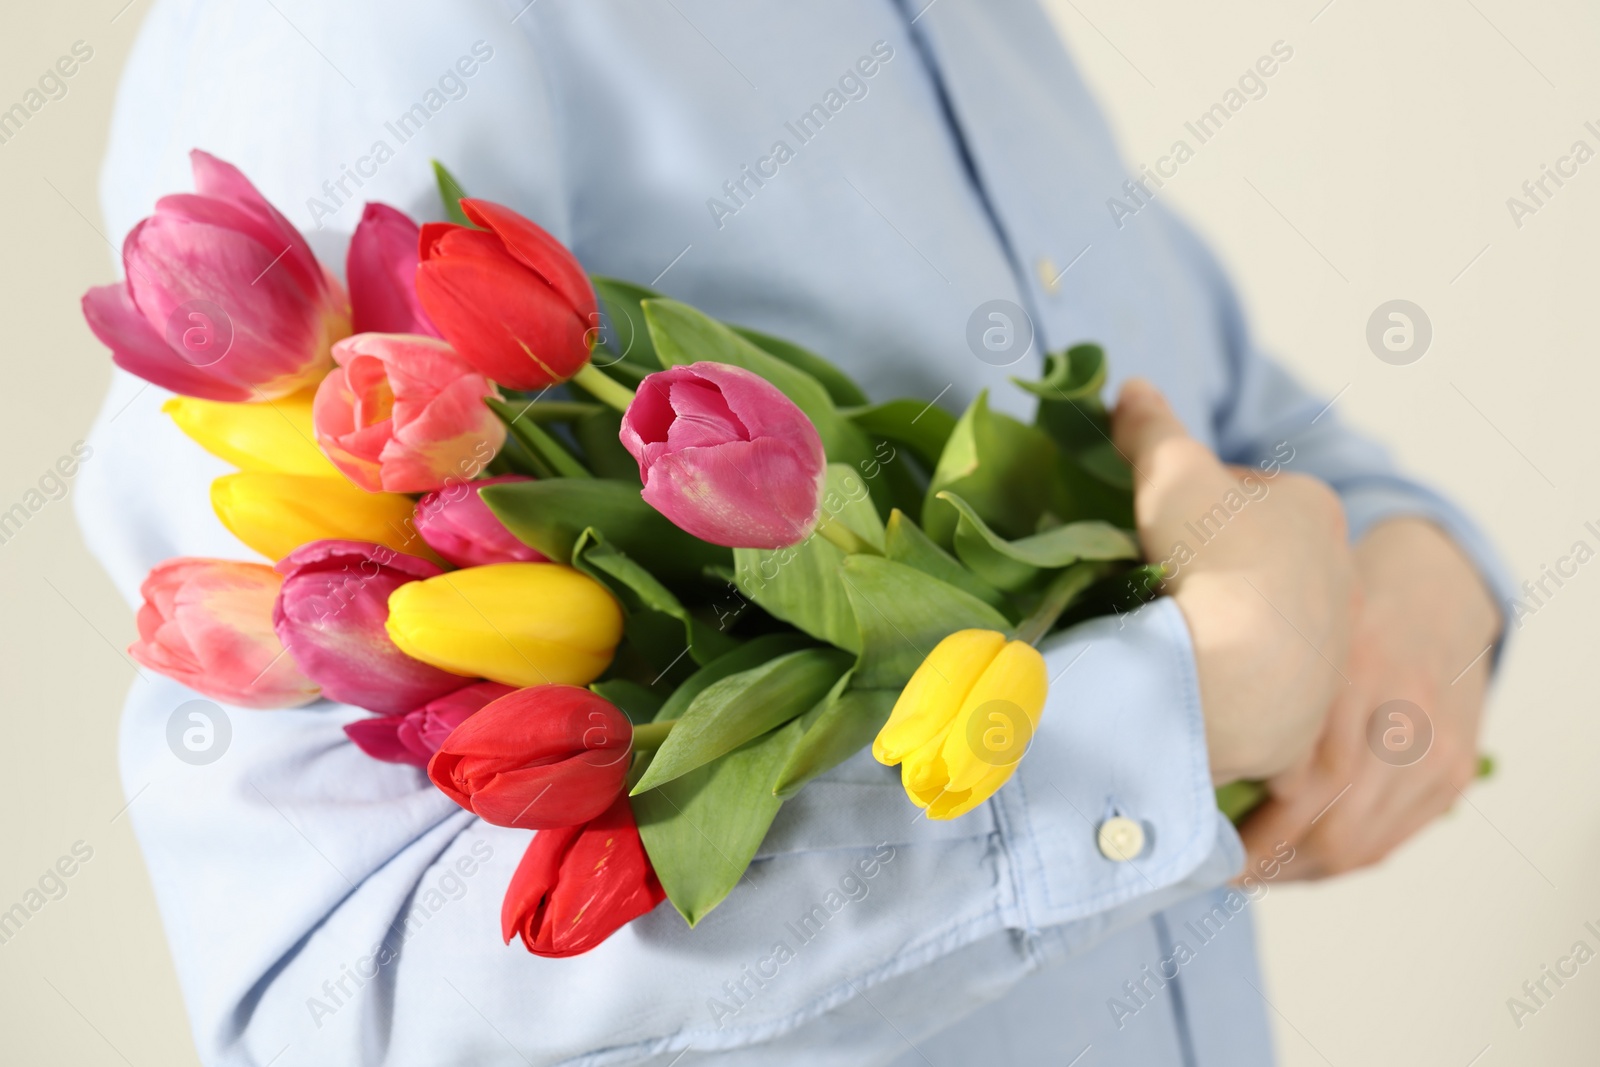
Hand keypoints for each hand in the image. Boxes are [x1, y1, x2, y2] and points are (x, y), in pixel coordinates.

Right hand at [1112, 379, 1357, 783]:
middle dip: (1218, 564)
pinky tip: (1196, 678)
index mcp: (1315, 504)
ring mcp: (1333, 640)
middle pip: (1263, 556)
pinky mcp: (1316, 702)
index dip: (1194, 502)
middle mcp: (1341, 569)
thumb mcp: (1168, 473)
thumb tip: (1130, 386)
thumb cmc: (1211, 558)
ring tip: (1175, 632)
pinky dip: (1235, 677)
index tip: (1156, 525)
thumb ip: (1149, 428)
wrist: (1238, 678)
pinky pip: (1268, 679)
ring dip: (1228, 621)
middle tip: (1161, 580)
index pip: (1245, 490)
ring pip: (1269, 619)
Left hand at [1238, 517, 1500, 878]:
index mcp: (1354, 678)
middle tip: (1218, 868)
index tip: (1203, 843)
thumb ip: (1260, 693)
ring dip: (1300, 871)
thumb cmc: (1341, 609)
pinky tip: (1300, 858)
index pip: (1302, 788)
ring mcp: (1435, 755)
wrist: (1436, 590)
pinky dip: (1340, 859)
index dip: (1252, 833)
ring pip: (1361, 846)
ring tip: (1253, 870)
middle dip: (1269, 863)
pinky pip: (1390, 841)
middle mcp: (1403, 723)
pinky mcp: (1454, 776)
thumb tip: (1189, 766)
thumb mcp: (1295, 629)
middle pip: (1333, 830)